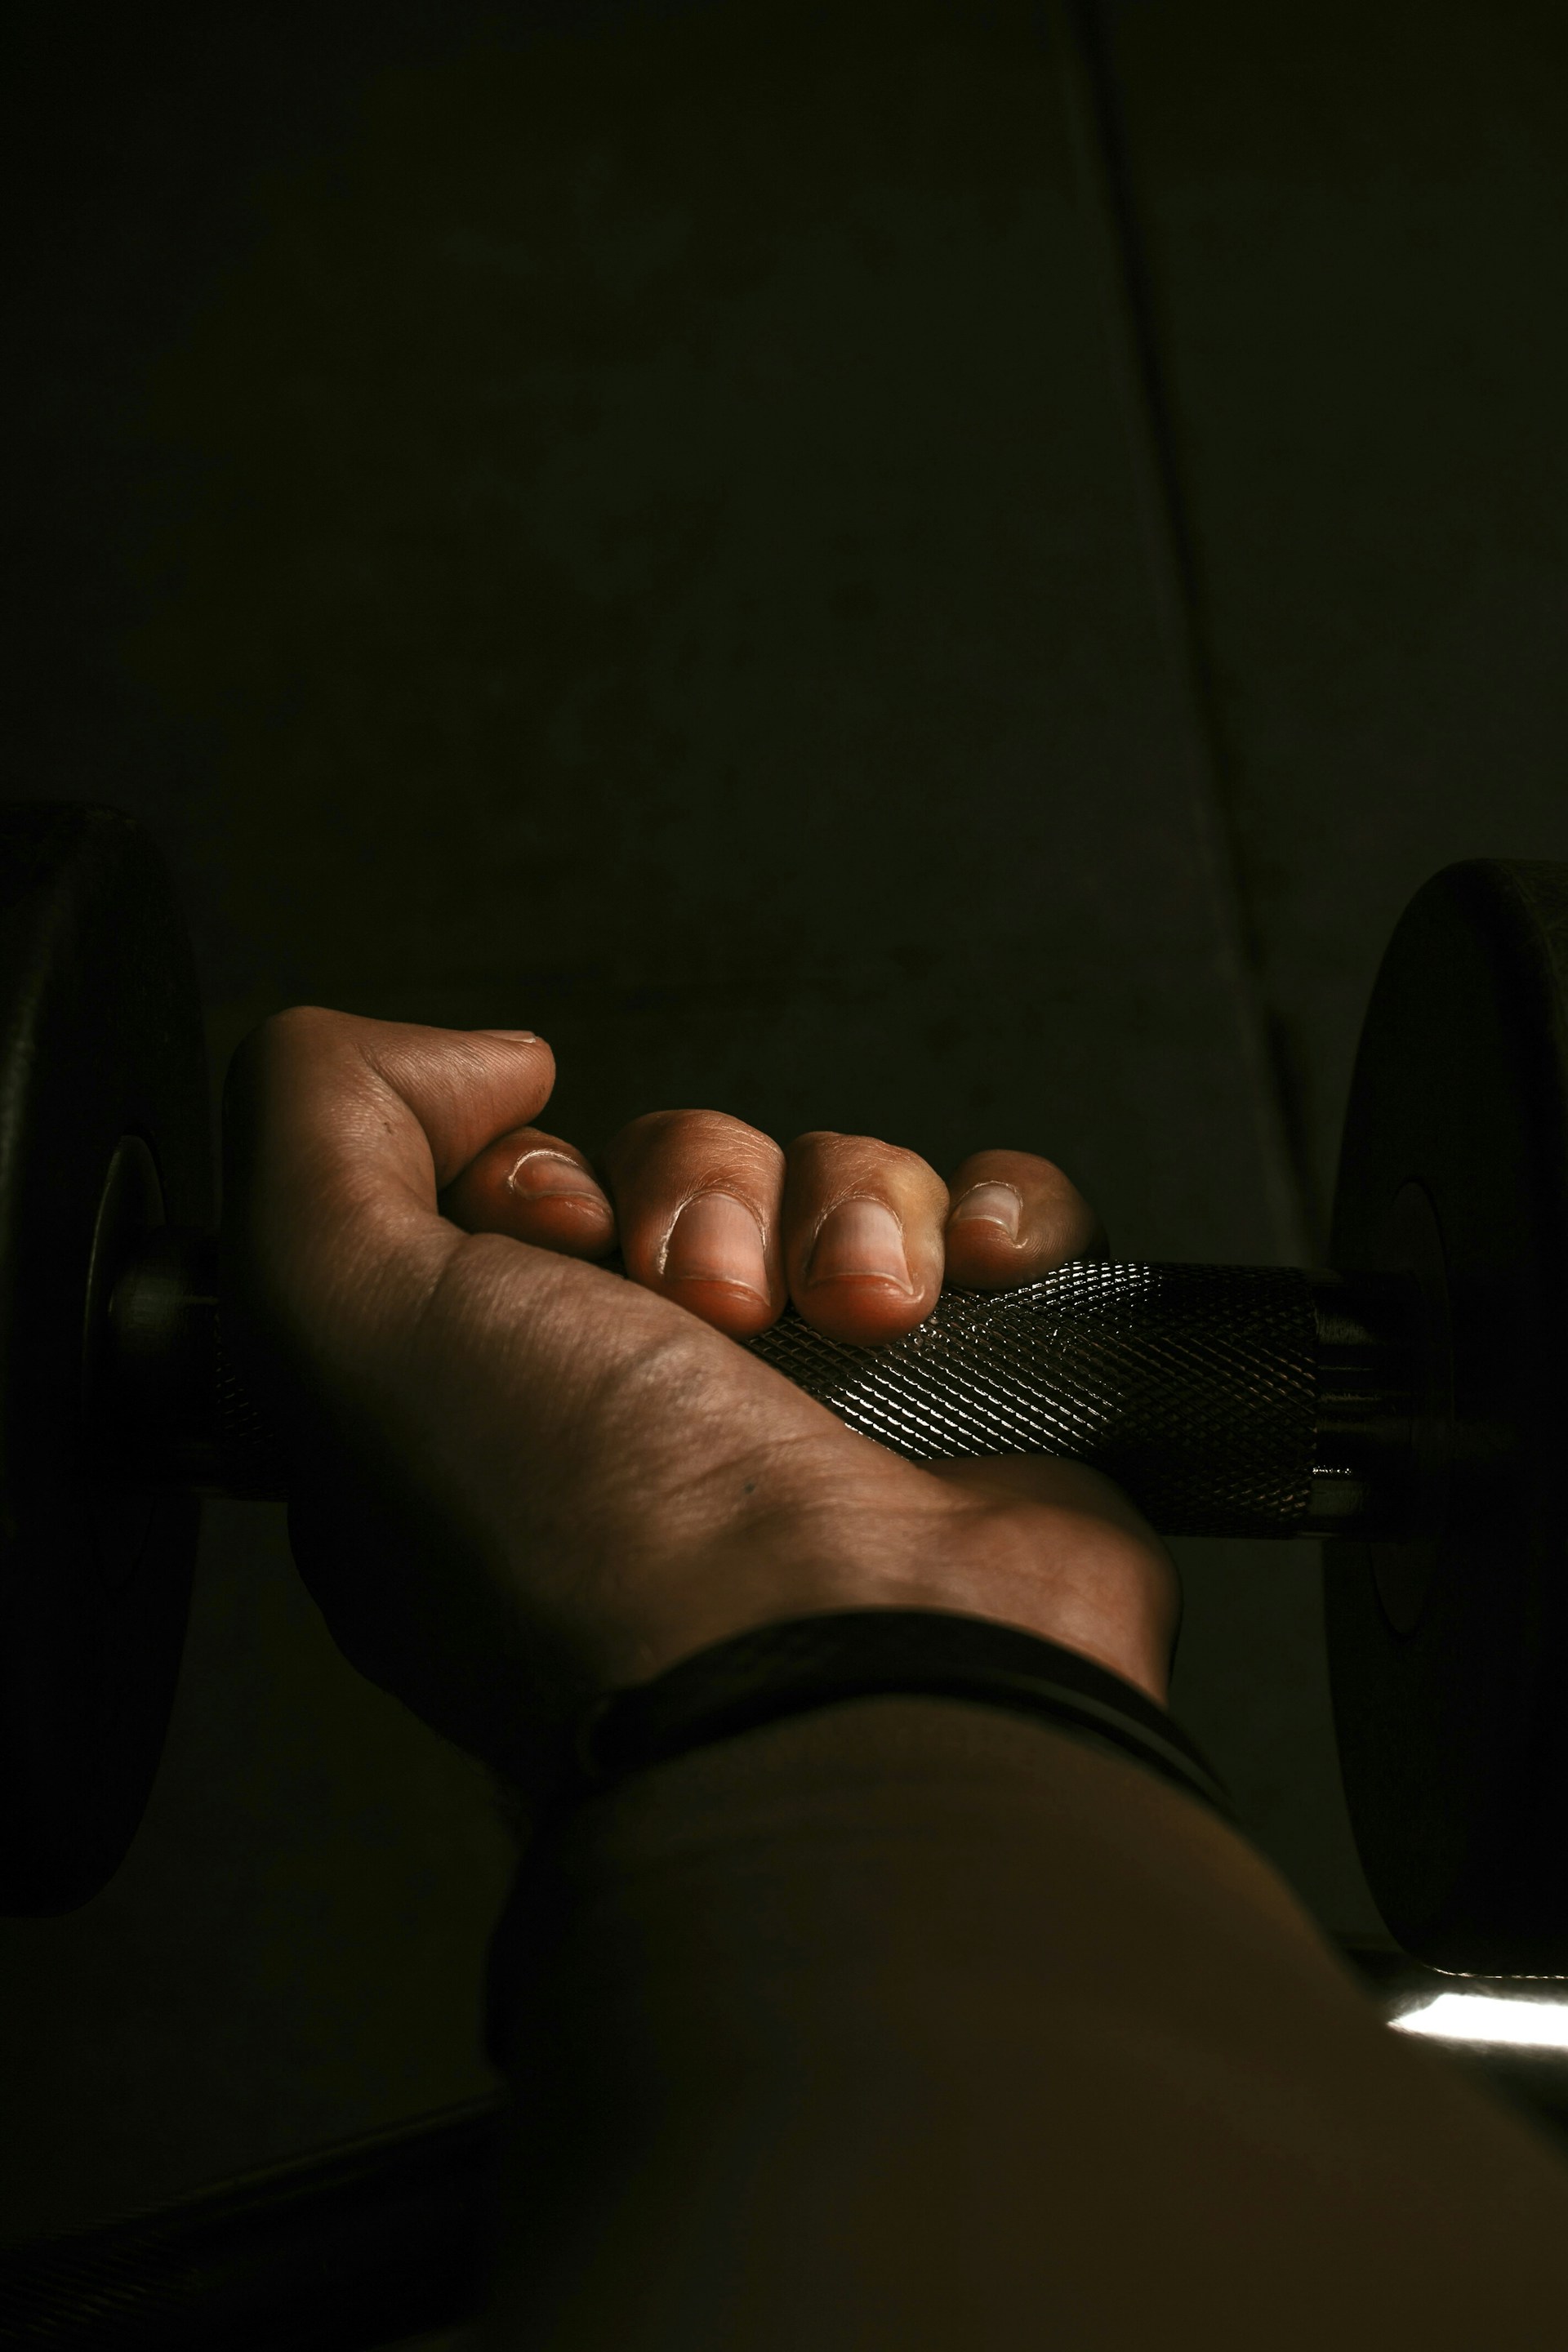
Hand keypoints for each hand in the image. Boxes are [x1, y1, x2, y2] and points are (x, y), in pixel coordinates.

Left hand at [222, 1013, 1178, 1791]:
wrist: (848, 1681)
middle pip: (679, 1170)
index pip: (514, 1193)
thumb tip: (481, 1060)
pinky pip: (1001, 1220)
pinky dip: (997, 1218)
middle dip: (694, 1192)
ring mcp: (831, 1409)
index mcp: (496, 1406)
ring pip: (837, 1177)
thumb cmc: (594, 1544)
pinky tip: (966, 1280)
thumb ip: (314, 1125)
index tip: (546, 1241)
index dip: (533, 1178)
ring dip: (848, 1206)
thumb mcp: (332, 1314)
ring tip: (854, 1313)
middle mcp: (659, 1410)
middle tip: (705, 1304)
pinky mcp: (983, 1401)